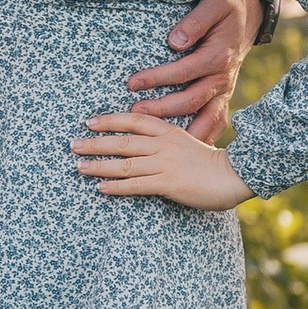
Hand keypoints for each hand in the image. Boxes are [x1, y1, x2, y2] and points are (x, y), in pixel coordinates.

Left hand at [73, 107, 249, 208]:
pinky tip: (101, 188)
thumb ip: (166, 141)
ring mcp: (164, 164)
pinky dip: (116, 187)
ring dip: (99, 166)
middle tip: (74, 144)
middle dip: (95, 143)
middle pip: (122, 141)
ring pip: (125, 164)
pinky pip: (136, 185)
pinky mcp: (167, 184)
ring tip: (80, 167)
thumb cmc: (211, 162)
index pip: (133, 120)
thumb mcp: (188, 141)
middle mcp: (163, 145)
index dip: (110, 120)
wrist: (234, 176)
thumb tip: (142, 146)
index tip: (90, 122)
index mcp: (168, 131)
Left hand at [118, 0, 265, 142]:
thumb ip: (196, 22)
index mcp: (218, 56)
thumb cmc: (227, 9)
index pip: (184, 71)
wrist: (250, 17)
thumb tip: (175, 41)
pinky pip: (216, 124)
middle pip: (192, 101)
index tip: (132, 83)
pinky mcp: (223, 98)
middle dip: (163, 109)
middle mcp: (223, 78)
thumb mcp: (215, 4)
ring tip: (160, 144)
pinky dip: (203, 139)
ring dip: (185, 133)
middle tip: (136, 113)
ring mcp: (225, 91)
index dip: (158, 78)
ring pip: (208, 120)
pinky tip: (187, 153)